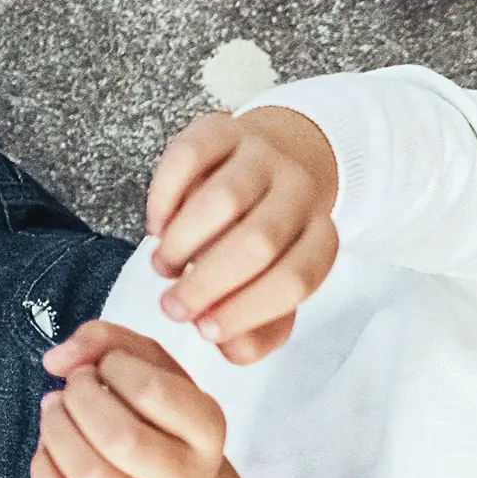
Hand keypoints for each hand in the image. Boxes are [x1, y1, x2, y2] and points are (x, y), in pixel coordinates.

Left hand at [30, 322, 232, 477]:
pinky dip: (43, 471)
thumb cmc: (157, 417)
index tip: (107, 364)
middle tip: (73, 386)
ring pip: (90, 474)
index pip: (154, 391)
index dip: (114, 365)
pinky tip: (48, 449)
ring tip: (54, 410)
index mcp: (208, 429)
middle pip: (120, 437)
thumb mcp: (151, 367)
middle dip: (79, 398)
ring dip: (56, 429)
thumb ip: (108, 341)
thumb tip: (57, 360)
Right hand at [143, 106, 340, 362]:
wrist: (277, 156)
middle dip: (208, 284)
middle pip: (259, 242)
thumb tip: (232, 350)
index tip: (206, 332)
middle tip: (172, 309)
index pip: (296, 279)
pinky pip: (188, 157)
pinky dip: (165, 197)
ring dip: (183, 244)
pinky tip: (156, 228)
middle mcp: (298, 191)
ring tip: (163, 269)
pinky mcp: (219, 127)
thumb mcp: (272, 286)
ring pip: (223, 201)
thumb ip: (260, 328)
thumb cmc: (267, 239)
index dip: (248, 309)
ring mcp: (261, 155)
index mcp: (320, 236)